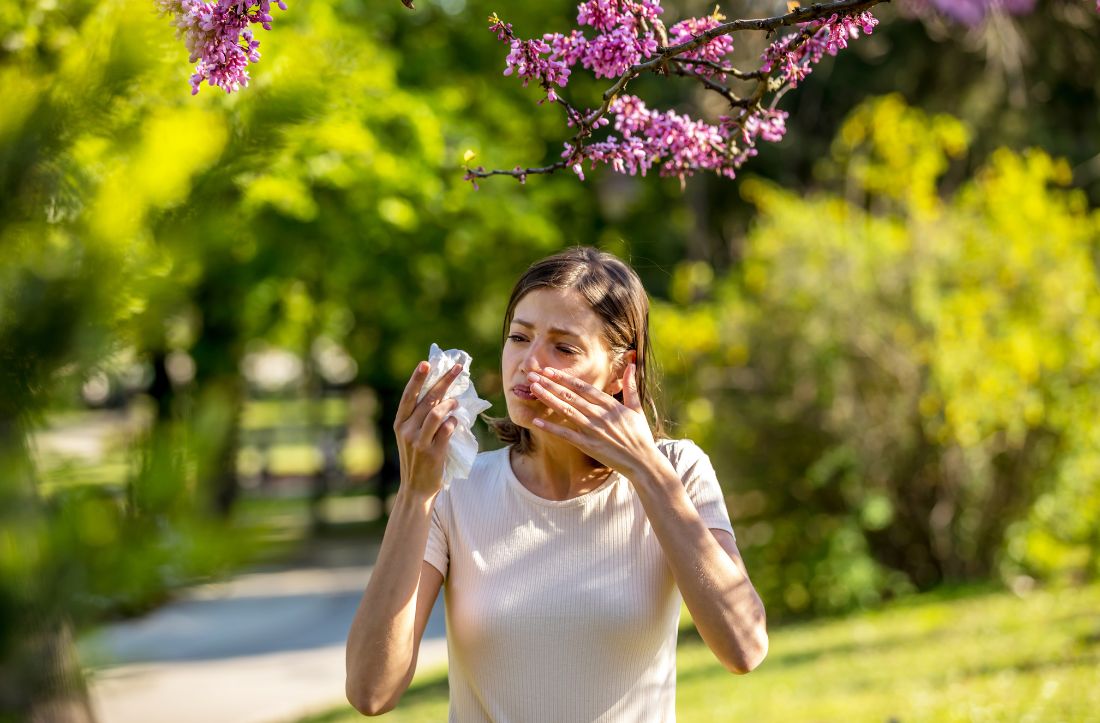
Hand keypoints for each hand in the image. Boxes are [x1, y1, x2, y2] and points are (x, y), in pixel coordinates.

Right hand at [393, 361, 462, 497]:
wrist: (416, 489)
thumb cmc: (417, 459)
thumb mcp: (411, 436)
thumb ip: (420, 418)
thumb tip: (441, 394)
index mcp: (399, 423)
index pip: (408, 396)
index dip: (417, 378)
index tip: (426, 363)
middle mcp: (406, 430)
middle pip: (427, 399)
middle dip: (444, 381)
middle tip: (458, 369)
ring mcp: (419, 442)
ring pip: (437, 413)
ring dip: (450, 404)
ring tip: (457, 402)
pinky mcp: (433, 452)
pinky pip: (446, 430)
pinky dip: (453, 422)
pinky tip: (455, 421)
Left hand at [527, 363, 659, 479]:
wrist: (642, 462)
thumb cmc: (640, 435)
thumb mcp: (636, 408)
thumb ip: (630, 386)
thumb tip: (632, 365)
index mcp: (610, 405)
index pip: (583, 387)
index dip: (565, 378)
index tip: (550, 370)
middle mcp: (599, 415)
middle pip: (570, 396)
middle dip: (550, 384)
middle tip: (533, 375)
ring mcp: (592, 430)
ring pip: (566, 411)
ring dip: (548, 399)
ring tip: (533, 389)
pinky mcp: (588, 445)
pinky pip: (566, 435)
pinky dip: (551, 428)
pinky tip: (536, 420)